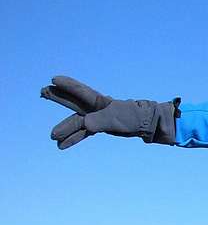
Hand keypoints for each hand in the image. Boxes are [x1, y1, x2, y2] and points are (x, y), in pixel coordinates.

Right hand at [41, 76, 177, 148]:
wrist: (148, 126)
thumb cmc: (134, 117)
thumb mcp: (117, 118)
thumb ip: (100, 121)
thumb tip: (84, 125)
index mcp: (101, 101)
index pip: (81, 92)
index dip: (68, 86)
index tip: (54, 79)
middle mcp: (96, 108)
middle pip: (74, 102)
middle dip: (59, 97)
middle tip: (42, 91)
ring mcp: (98, 117)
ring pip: (77, 122)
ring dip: (65, 128)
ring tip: (52, 136)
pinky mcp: (101, 127)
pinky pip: (84, 133)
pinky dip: (74, 139)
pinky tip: (62, 146)